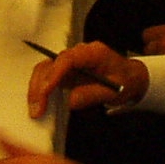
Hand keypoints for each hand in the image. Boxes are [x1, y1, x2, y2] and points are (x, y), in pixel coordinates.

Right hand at [25, 41, 148, 117]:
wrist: (129, 77)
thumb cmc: (125, 81)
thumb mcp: (114, 91)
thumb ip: (92, 95)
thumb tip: (70, 101)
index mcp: (93, 53)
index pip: (68, 59)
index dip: (54, 74)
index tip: (45, 91)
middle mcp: (77, 53)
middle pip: (51, 64)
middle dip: (40, 86)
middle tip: (36, 108)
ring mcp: (70, 62)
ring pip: (45, 70)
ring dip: (36, 89)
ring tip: (35, 110)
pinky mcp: (65, 71)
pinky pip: (47, 78)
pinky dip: (40, 91)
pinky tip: (38, 105)